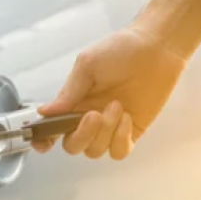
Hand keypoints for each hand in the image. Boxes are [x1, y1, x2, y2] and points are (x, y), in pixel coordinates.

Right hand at [36, 27, 186, 159]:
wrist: (157, 48)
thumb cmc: (122, 49)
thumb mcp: (88, 64)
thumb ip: (68, 92)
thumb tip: (45, 112)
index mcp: (74, 101)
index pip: (52, 128)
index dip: (44, 140)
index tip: (44, 142)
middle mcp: (89, 117)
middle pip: (73, 145)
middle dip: (82, 135)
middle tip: (94, 115)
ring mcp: (110, 126)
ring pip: (95, 150)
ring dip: (105, 131)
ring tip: (117, 105)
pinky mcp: (131, 131)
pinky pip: (118, 151)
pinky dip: (120, 138)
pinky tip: (127, 117)